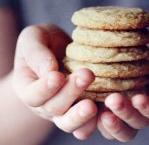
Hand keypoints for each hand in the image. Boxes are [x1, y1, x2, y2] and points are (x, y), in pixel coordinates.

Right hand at [13, 24, 97, 139]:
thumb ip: (36, 53)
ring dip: (81, 116)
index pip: (32, 95)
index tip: (58, 76)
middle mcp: (44, 104)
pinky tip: (106, 112)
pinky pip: (86, 124)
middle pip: (54, 108)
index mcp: (28, 88)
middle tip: (86, 75)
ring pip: (69, 123)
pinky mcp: (81, 110)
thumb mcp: (34, 38)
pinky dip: (95, 121)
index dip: (44, 89)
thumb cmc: (45, 42)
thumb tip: (50, 72)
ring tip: (92, 106)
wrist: (61, 49)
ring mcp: (63, 110)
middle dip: (70, 93)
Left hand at [97, 29, 148, 141]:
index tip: (139, 99)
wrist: (147, 49)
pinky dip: (95, 119)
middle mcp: (145, 111)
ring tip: (100, 112)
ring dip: (111, 124)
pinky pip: (103, 120)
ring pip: (120, 129)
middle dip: (126, 114)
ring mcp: (127, 110)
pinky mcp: (110, 106)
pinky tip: (86, 105)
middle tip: (113, 100)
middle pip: (138, 124)